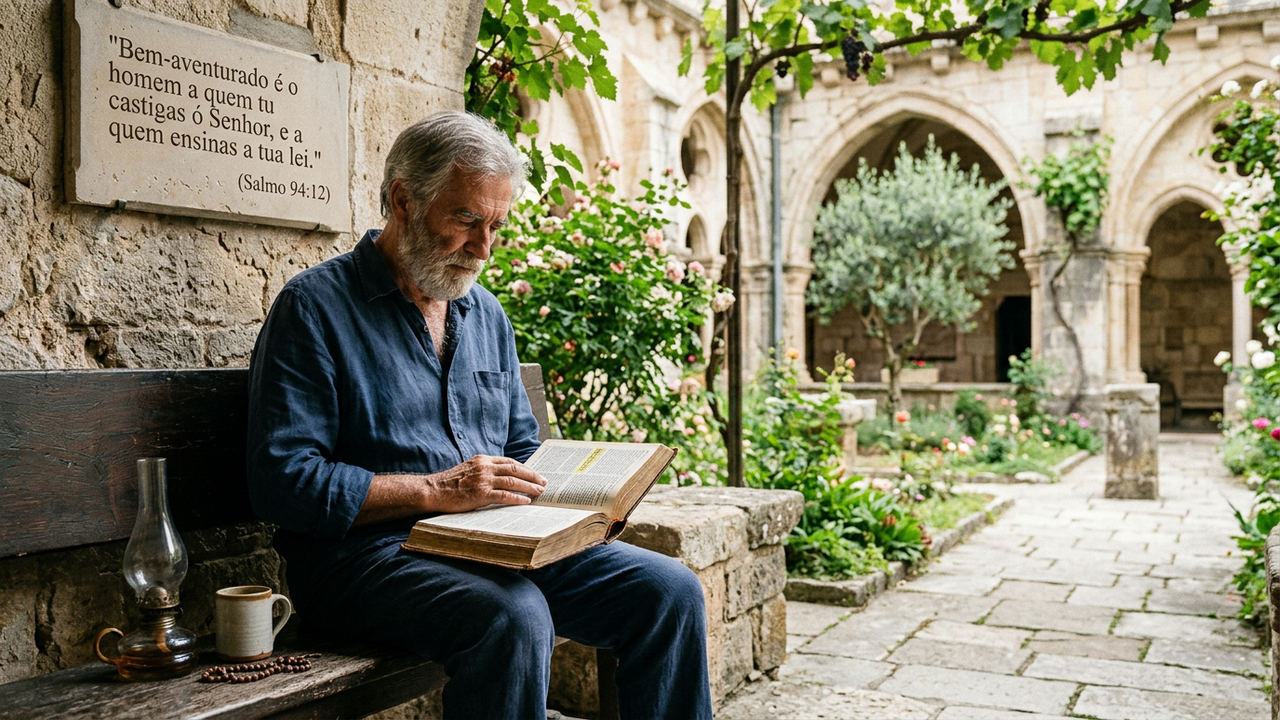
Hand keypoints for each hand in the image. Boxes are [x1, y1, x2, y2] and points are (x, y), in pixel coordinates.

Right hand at [427, 455, 546, 512]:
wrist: (433, 490)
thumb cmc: (450, 483)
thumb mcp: (469, 470)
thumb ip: (484, 471)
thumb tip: (502, 478)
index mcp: (483, 459)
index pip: (509, 461)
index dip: (525, 467)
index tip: (534, 473)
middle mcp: (485, 467)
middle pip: (515, 469)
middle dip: (532, 476)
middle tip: (544, 482)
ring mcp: (483, 480)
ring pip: (513, 481)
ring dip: (529, 487)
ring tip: (539, 492)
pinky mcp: (480, 494)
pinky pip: (504, 496)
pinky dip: (517, 498)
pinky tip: (526, 501)